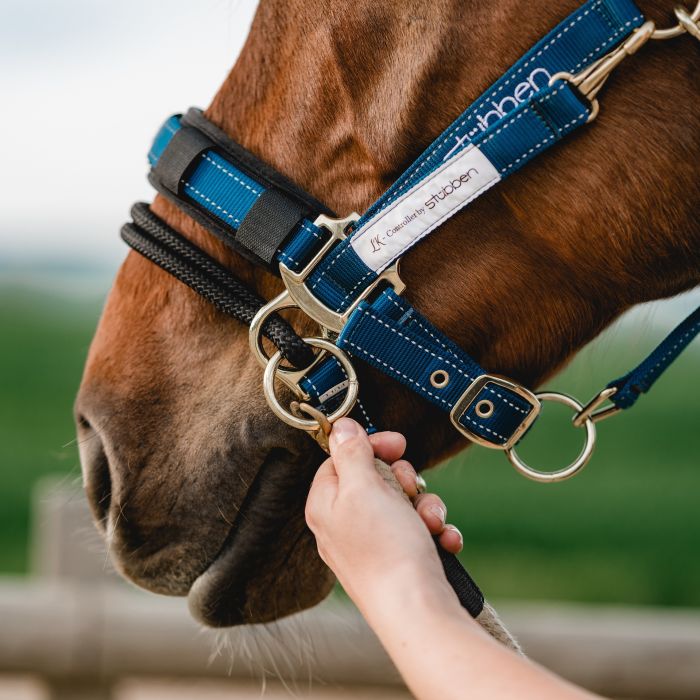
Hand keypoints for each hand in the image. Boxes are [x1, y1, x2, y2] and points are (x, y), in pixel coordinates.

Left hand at [305, 417, 462, 613]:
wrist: (417, 612)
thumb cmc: (385, 550)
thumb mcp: (363, 488)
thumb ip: (351, 452)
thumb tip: (339, 426)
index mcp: (326, 504)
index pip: (341, 458)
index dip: (370, 447)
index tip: (397, 444)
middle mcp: (345, 524)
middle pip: (377, 479)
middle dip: (405, 479)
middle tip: (410, 489)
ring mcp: (374, 543)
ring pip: (404, 503)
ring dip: (426, 506)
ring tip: (430, 523)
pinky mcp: (400, 560)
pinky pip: (420, 530)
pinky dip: (435, 531)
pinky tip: (443, 540)